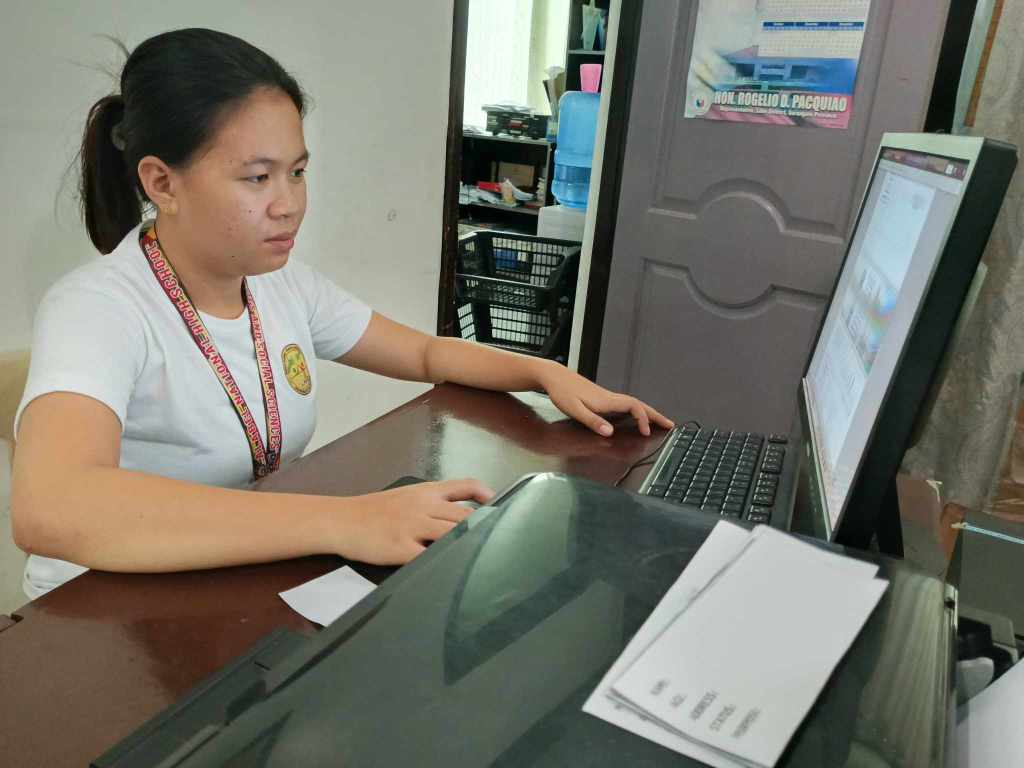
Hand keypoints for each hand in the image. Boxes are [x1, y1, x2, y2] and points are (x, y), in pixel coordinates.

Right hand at [337, 478, 493, 564]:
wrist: (341, 519)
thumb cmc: (373, 511)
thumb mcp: (406, 496)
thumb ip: (432, 503)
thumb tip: (460, 516)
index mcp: (426, 491)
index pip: (465, 486)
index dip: (486, 495)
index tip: (499, 507)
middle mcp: (423, 506)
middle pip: (465, 516)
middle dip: (484, 529)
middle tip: (498, 542)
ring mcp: (413, 527)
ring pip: (452, 534)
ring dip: (469, 545)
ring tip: (481, 558)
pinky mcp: (401, 548)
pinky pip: (429, 557)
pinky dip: (443, 564)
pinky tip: (452, 572)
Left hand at [538, 363, 673, 436]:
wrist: (554, 377)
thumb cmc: (562, 392)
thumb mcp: (575, 410)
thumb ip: (592, 421)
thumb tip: (610, 432)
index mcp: (606, 401)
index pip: (634, 407)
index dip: (643, 419)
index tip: (647, 432)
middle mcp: (609, 398)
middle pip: (639, 404)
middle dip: (655, 415)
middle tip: (670, 424)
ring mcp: (607, 397)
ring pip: (634, 404)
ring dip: (647, 413)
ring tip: (658, 421)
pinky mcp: (602, 398)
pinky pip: (626, 405)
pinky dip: (636, 411)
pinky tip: (636, 416)